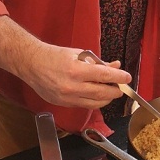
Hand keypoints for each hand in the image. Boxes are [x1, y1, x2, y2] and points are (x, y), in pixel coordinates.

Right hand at [0, 16, 130, 111]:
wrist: (32, 64)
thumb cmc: (55, 56)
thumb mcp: (79, 54)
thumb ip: (97, 62)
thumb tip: (115, 66)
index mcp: (76, 70)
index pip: (104, 76)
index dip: (119, 78)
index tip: (127, 78)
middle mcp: (72, 87)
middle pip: (102, 94)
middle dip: (115, 91)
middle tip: (121, 86)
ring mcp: (67, 98)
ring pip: (95, 104)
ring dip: (106, 98)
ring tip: (110, 90)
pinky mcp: (63, 104)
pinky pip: (84, 106)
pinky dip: (94, 101)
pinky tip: (96, 94)